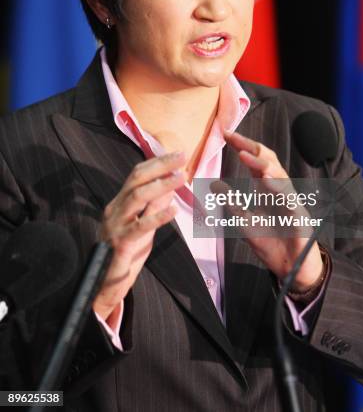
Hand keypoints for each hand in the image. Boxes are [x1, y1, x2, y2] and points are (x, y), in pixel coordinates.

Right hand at [93, 151, 185, 320]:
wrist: (104, 285)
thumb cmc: (125, 253)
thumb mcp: (143, 226)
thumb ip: (153, 207)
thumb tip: (170, 187)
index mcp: (119, 203)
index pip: (136, 174)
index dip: (157, 162)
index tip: (177, 154)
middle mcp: (115, 209)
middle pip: (136, 179)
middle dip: (160, 166)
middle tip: (181, 158)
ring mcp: (116, 225)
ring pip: (136, 197)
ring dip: (161, 184)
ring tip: (181, 177)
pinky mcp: (121, 243)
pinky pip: (141, 226)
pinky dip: (158, 216)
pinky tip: (174, 210)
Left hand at [222, 130, 322, 290]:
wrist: (289, 267)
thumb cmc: (271, 242)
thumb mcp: (245, 221)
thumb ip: (233, 203)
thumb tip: (215, 185)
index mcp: (267, 189)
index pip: (255, 161)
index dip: (242, 146)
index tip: (226, 134)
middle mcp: (280, 190)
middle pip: (268, 160)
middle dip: (251, 147)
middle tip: (234, 137)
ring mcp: (290, 201)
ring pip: (279, 175)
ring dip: (262, 164)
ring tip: (244, 155)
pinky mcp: (299, 215)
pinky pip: (288, 197)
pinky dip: (277, 187)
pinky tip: (266, 180)